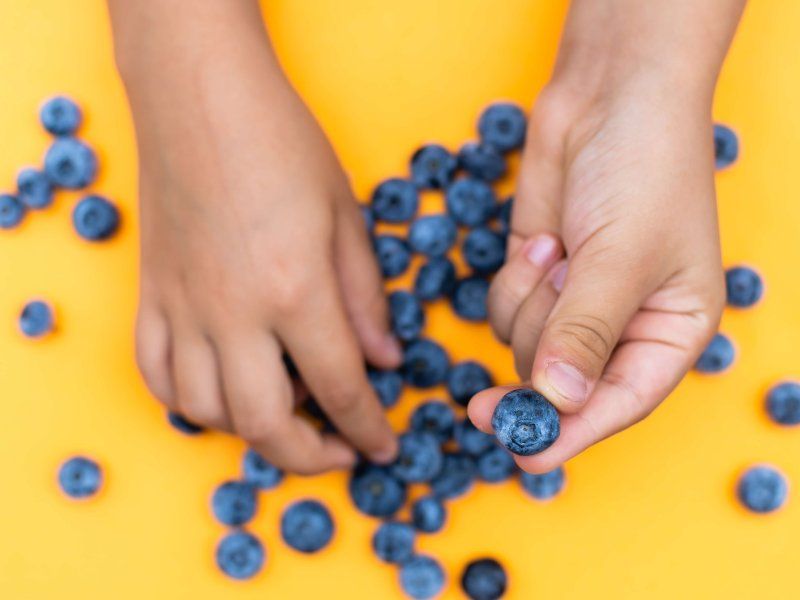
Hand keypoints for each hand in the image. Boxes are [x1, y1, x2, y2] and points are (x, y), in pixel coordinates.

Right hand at [111, 0, 400, 473]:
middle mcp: (233, 314)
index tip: (383, 449)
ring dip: (250, 431)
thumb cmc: (281, 144)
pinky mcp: (150, 296)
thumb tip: (385, 359)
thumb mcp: (345, 216)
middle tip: (339, 451)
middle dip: (309, 456)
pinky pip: (155, 375)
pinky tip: (217, 392)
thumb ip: (365, 298)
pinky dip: (188, 401)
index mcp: (295, 291)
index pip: (340, 388)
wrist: (201, 98)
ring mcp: (183, 308)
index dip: (368, 428)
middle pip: (265, 423)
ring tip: (285, 412)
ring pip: (205, 411)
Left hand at [469, 0, 744, 472]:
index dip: (570, 434)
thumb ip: (585, 333)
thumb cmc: (644, 169)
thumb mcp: (621, 257)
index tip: (520, 456)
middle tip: (506, 364)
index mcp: (671, 332)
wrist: (610, 97)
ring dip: (528, 302)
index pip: (619, 405)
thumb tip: (557, 403)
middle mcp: (623, 327)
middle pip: (561, 385)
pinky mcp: (538, 279)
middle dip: (539, 353)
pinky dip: (512, 281)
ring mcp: (575, 304)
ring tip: (558, 248)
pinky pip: (504, 312)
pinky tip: (541, 240)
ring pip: (525, 349)